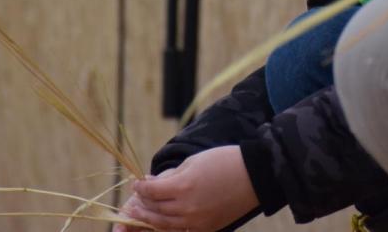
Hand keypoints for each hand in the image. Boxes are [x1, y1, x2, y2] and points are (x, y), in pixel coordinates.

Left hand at [117, 146, 257, 231]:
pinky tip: (163, 221)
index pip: (150, 192)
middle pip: (154, 210)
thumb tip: (151, 183)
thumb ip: (170, 175)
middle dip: (141, 204)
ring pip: (163, 224)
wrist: (253, 176)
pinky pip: (180, 230)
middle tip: (134, 201)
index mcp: (182, 186)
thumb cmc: (223, 162)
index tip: (137, 184)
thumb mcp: (193, 162)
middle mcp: (186, 208)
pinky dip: (168, 227)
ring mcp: (196, 221)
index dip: (140, 188)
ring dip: (149, 219)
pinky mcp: (206, 229)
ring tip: (141, 214)